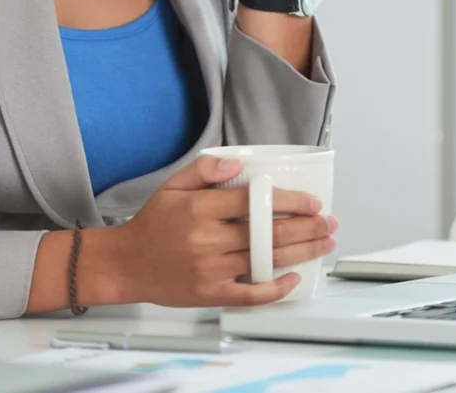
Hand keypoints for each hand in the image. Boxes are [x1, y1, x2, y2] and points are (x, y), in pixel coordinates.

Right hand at [97, 155, 337, 306]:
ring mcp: (210, 269)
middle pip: (268, 233)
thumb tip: (238, 162)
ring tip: (324, 244)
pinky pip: (250, 294)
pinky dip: (275, 289)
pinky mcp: (210, 294)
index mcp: (200, 208)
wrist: (126, 264)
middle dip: (307, 228)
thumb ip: (204, 168)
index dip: (289, 202)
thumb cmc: (153, 224)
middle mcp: (207, 239)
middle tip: (329, 222)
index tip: (312, 202)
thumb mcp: (172, 185)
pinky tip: (293, 278)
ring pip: (265, 261)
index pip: (255, 202)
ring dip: (302, 252)